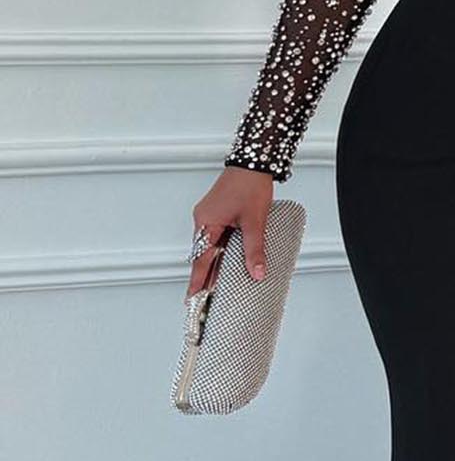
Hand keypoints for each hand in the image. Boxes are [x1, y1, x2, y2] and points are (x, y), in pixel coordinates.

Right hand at [186, 166, 273, 297]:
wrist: (252, 162)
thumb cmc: (249, 185)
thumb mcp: (255, 221)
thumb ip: (255, 249)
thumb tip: (256, 273)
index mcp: (206, 223)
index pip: (201, 259)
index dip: (197, 281)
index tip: (191, 298)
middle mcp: (203, 220)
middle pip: (202, 255)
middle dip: (203, 277)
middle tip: (202, 298)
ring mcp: (209, 216)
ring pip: (210, 247)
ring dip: (213, 265)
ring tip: (215, 286)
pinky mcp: (218, 214)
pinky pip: (216, 238)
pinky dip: (220, 252)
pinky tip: (227, 262)